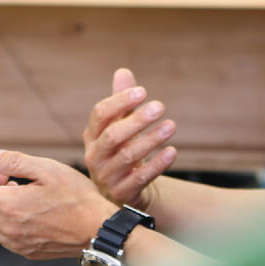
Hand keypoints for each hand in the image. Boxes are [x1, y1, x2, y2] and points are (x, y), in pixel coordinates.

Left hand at [0, 148, 116, 258]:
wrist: (98, 228)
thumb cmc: (77, 196)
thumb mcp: (48, 169)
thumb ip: (14, 162)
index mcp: (9, 205)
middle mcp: (7, 228)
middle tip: (6, 177)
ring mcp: (15, 243)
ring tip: (16, 193)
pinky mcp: (25, 251)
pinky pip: (0, 237)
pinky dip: (3, 221)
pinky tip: (25, 210)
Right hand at [83, 68, 177, 211]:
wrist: (123, 191)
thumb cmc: (121, 150)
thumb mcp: (120, 126)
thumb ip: (121, 102)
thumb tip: (123, 71)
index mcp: (92, 135)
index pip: (101, 114)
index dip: (120, 101)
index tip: (143, 91)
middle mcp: (95, 156)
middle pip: (113, 135)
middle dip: (137, 120)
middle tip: (160, 106)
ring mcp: (106, 176)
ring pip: (128, 157)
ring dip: (151, 140)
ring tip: (171, 126)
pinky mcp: (121, 194)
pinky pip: (140, 178)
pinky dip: (157, 164)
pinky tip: (172, 152)